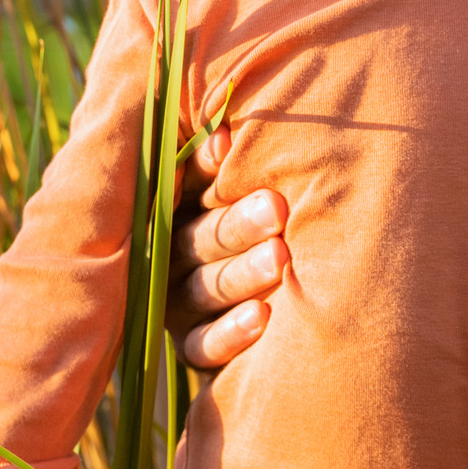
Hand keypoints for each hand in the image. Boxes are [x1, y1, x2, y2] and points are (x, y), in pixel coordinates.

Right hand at [165, 127, 287, 369]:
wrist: (293, 319)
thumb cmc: (284, 223)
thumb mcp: (261, 188)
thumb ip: (242, 161)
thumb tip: (239, 118)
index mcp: (183, 211)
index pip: (187, 185)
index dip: (204, 166)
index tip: (229, 144)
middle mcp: (174, 255)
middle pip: (200, 236)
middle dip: (238, 221)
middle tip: (278, 207)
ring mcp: (181, 304)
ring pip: (205, 287)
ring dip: (242, 273)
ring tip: (282, 257)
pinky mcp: (194, 350)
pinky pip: (204, 347)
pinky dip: (232, 333)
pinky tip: (263, 318)